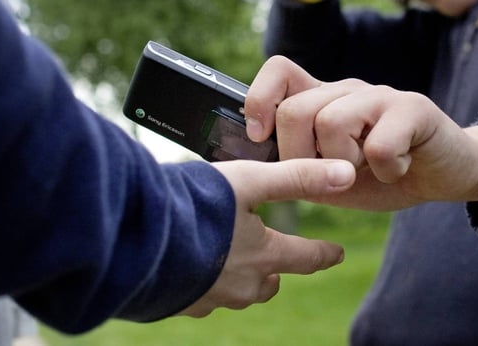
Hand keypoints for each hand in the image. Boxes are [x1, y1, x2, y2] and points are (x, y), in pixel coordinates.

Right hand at [179, 157, 355, 316]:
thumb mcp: (251, 181)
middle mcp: (238, 285)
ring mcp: (204, 299)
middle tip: (276, 260)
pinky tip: (189, 265)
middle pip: (268, 284)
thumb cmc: (194, 206)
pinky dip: (202, 281)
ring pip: (233, 294)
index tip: (337, 253)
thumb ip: (298, 177)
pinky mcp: (173, 303)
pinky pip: (198, 297)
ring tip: (230, 259)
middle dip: (275, 272)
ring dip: (238, 278)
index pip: (304, 258)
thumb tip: (346, 175)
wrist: (131, 239)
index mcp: (262, 256)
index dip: (323, 253)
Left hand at [242, 56, 477, 209]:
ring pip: (331, 123)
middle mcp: (348, 91)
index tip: (259, 138)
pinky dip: (385, 171)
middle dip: (301, 157)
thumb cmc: (385, 174)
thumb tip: (259, 167)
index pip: (279, 72)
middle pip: (295, 111)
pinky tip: (397, 169)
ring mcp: (381, 95)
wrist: (448, 174)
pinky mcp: (414, 108)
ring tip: (366, 170)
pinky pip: (379, 146)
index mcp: (324, 101)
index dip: (259, 100)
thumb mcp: (332, 177)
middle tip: (331, 174)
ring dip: (344, 164)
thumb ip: (299, 169)